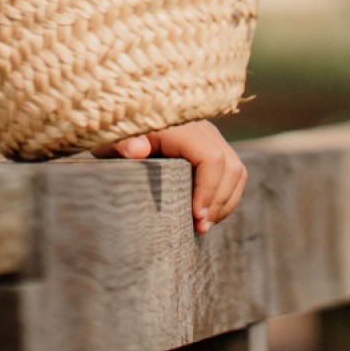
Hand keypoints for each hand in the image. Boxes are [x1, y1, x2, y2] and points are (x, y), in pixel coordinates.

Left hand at [95, 122, 246, 232]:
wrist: (122, 122)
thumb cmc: (116, 136)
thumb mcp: (113, 140)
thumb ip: (124, 145)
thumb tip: (137, 151)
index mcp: (182, 128)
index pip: (211, 158)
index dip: (209, 189)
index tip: (196, 216)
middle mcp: (202, 129)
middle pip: (230, 166)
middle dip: (220, 201)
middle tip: (200, 228)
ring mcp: (210, 138)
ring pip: (236, 170)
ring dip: (226, 201)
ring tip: (204, 226)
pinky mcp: (212, 148)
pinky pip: (233, 172)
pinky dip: (226, 195)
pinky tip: (208, 214)